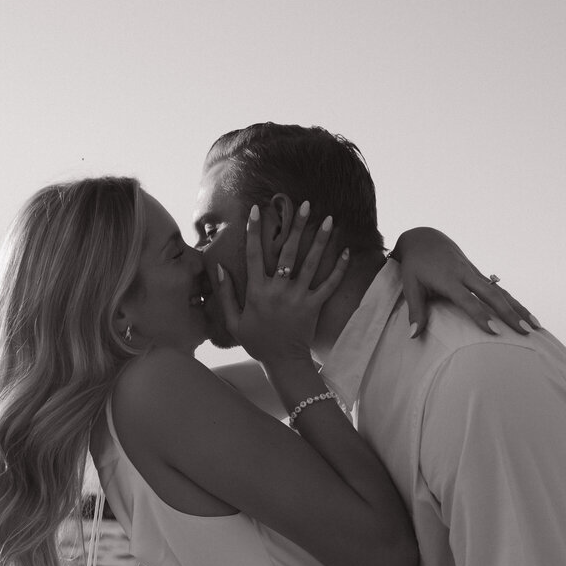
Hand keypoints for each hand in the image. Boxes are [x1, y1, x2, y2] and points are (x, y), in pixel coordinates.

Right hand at [217, 202, 349, 364]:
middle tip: (304, 204)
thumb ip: (226, 293)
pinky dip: (339, 268)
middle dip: (296, 226)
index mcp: (257, 292)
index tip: (257, 210)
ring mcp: (299, 297)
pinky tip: (346, 251)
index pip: (254, 255)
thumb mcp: (234, 320)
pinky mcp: (315, 306)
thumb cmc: (257, 341)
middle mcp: (279, 290)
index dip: (254, 231)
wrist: (283, 362)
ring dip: (320, 240)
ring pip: (311, 263)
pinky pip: (329, 285)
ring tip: (329, 219)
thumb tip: (218, 267)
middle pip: (288, 252)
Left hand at [390, 228, 539, 337]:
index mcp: (448, 278)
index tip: (494, 331)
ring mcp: (475, 272)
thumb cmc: (415, 265)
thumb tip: (413, 336)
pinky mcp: (479, 273)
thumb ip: (415, 311)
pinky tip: (527, 315)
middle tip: (525, 331)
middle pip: (492, 294)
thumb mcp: (410, 286)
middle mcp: (465, 274)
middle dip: (510, 313)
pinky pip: (500, 289)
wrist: (425, 237)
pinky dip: (514, 302)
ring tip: (536, 326)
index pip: (467, 299)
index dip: (480, 315)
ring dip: (519, 308)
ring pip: (501, 291)